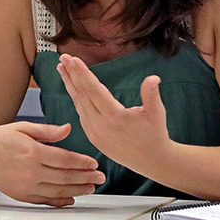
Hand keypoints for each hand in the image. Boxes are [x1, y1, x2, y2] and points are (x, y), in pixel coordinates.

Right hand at [0, 121, 105, 206]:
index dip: (82, 162)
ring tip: (91, 187)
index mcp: (32, 151)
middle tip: (100, 177)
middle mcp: (31, 171)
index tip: (94, 163)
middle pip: (66, 176)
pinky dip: (61, 201)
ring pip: (59, 191)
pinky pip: (46, 201)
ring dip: (78, 190)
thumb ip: (47, 131)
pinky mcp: (23, 195)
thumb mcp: (22, 127)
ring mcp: (27, 185)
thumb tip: (68, 129)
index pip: (65, 159)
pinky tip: (71, 199)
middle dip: (86, 177)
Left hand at [56, 53, 172, 172]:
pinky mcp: (92, 136)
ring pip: (78, 103)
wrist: (152, 162)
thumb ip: (151, 94)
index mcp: (114, 117)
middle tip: (63, 57)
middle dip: (71, 74)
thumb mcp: (156, 114)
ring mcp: (94, 132)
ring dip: (70, 84)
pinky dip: (75, 98)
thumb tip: (154, 77)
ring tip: (62, 67)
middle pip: (81, 94)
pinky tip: (71, 86)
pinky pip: (80, 113)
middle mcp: (100, 125)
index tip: (72, 59)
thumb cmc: (155, 135)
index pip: (93, 90)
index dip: (82, 73)